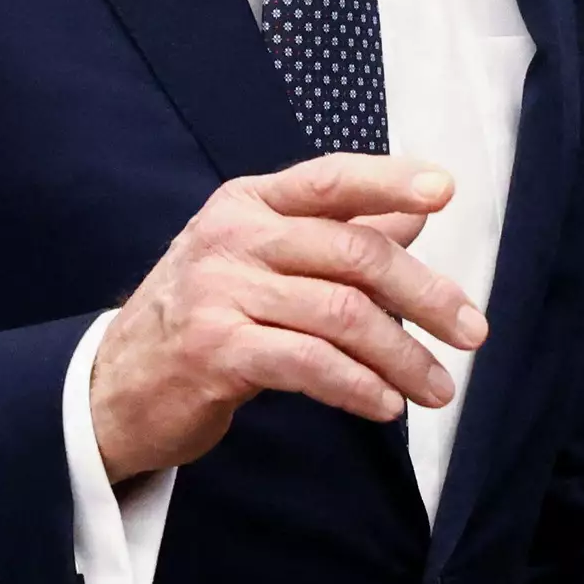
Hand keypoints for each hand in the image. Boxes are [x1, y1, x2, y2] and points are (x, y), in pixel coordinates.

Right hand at [87, 154, 485, 480]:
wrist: (112, 387)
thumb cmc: (198, 322)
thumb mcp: (258, 265)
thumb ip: (330, 238)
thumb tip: (412, 218)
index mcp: (245, 205)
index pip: (329, 179)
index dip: (390, 180)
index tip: (446, 191)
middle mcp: (232, 238)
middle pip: (352, 252)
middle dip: (426, 294)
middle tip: (471, 332)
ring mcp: (220, 293)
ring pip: (341, 314)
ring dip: (403, 356)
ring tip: (436, 388)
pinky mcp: (216, 352)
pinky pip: (310, 364)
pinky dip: (359, 386)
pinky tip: (385, 405)